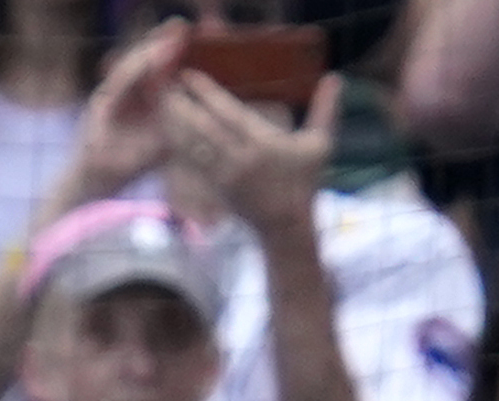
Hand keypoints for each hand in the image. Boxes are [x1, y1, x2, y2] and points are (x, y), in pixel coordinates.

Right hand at [67, 18, 192, 199]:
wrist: (102, 179)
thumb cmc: (133, 166)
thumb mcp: (165, 144)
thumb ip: (180, 128)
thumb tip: (210, 120)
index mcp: (144, 100)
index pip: (162, 71)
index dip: (176, 55)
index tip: (196, 39)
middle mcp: (129, 92)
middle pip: (147, 61)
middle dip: (164, 43)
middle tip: (182, 26)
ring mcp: (114, 94)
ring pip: (135, 66)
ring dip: (152, 51)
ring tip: (171, 40)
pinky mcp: (102, 101)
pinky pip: (122, 80)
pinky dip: (137, 69)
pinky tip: (151, 58)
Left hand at [162, 67, 339, 241]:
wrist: (289, 228)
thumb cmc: (304, 182)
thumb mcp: (320, 147)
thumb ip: (326, 111)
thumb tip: (336, 78)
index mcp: (263, 146)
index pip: (228, 114)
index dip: (206, 93)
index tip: (190, 75)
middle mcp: (242, 161)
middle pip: (203, 127)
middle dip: (182, 104)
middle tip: (166, 83)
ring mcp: (227, 177)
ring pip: (194, 144)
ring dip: (175, 122)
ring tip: (162, 102)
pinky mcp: (217, 188)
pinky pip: (193, 162)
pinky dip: (179, 144)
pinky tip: (167, 128)